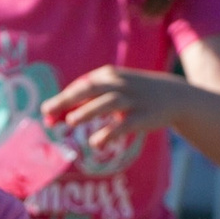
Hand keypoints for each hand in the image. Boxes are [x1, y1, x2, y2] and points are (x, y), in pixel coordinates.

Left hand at [43, 66, 189, 160]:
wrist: (174, 96)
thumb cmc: (133, 95)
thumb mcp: (112, 91)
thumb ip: (86, 102)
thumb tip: (55, 115)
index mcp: (109, 75)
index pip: (81, 85)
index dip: (63, 98)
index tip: (45, 112)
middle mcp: (120, 85)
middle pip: (90, 89)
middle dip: (68, 100)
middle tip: (48, 111)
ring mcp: (133, 100)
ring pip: (109, 103)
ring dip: (88, 111)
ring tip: (70, 121)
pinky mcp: (144, 116)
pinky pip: (125, 124)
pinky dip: (110, 133)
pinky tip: (95, 143)